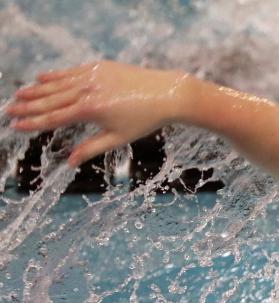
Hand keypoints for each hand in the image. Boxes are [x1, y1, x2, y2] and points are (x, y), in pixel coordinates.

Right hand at [5, 61, 194, 165]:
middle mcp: (87, 90)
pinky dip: (55, 76)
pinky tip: (41, 78)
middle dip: (28, 106)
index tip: (16, 126)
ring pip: (57, 84)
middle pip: (50, 100)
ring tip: (20, 95)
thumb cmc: (144, 120)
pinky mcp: (99, 67)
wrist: (166, 94)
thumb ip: (91, 148)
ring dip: (37, 90)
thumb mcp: (118, 138)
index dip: (33, 123)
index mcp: (90, 110)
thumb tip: (70, 162)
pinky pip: (71, 72)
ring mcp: (92, 76)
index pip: (54, 118)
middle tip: (9, 111)